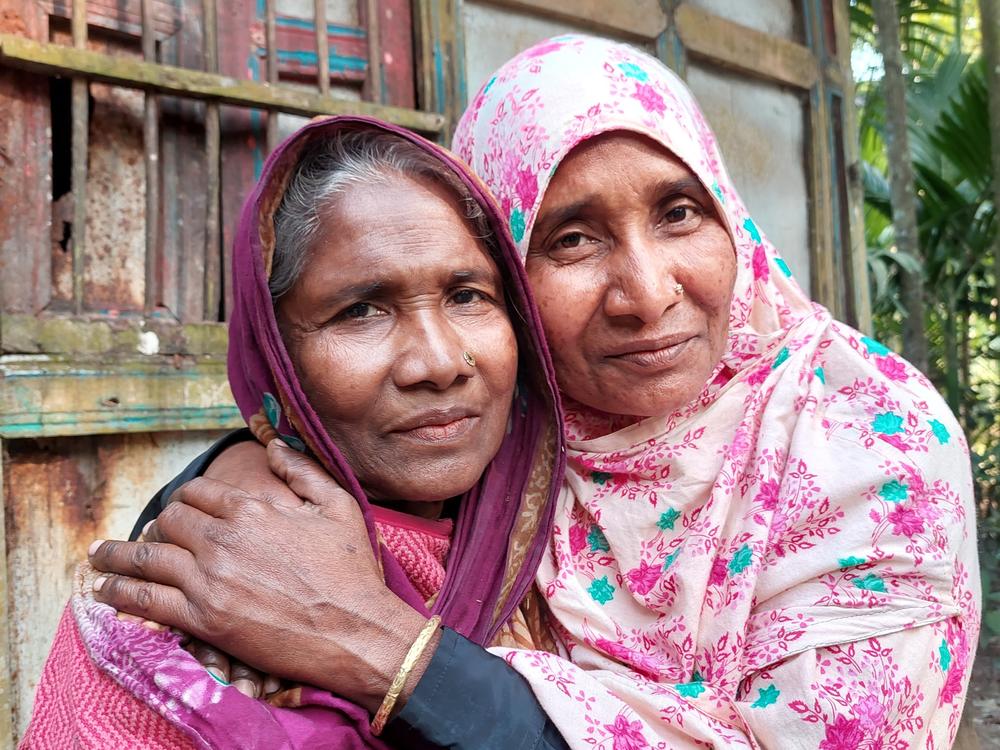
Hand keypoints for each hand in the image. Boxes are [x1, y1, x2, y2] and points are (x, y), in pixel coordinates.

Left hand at [88, 441, 436, 712]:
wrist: (356, 630)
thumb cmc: (351, 570)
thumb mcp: (337, 506)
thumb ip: (302, 470)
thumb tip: (274, 443)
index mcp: (252, 509)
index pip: (197, 494)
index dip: (184, 500)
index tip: (180, 510)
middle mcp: (223, 540)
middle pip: (168, 522)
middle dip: (157, 526)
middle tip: (148, 536)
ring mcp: (210, 580)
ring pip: (147, 557)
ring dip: (117, 555)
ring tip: (98, 556)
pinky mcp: (204, 620)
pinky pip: (146, 600)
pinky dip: (119, 591)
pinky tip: (105, 589)